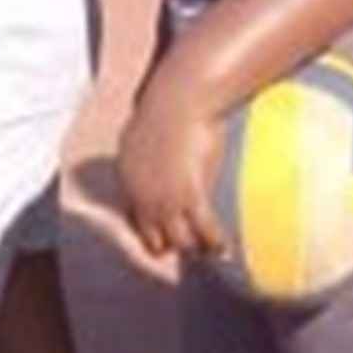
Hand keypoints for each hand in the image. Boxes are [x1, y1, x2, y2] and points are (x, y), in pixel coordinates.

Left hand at [116, 78, 228, 260]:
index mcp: (127, 177)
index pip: (136, 218)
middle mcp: (142, 195)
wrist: (178, 99)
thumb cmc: (168, 104)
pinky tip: (224, 248)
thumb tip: (162, 146)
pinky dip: (215, 242)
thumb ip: (151, 146)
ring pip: (181, 240)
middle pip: (155, 236)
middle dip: (173, 244)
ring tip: (211, 252)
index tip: (166, 236)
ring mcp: (165, 198)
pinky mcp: (190, 196)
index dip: (154, 228)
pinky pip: (205, 231)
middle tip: (191, 248)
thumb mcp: (148, 129)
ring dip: (197, 248)